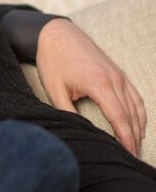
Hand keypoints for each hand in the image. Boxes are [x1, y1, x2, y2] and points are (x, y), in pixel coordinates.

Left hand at [36, 18, 146, 155]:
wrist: (56, 33)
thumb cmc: (52, 59)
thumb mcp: (53, 88)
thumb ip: (66, 111)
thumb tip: (78, 131)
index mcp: (99, 83)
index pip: (119, 118)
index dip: (126, 139)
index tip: (128, 155)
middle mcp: (114, 79)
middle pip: (131, 115)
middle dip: (134, 138)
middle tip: (133, 159)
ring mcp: (118, 75)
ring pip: (136, 106)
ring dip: (139, 128)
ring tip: (136, 147)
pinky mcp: (118, 72)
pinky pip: (134, 96)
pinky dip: (139, 112)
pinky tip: (137, 125)